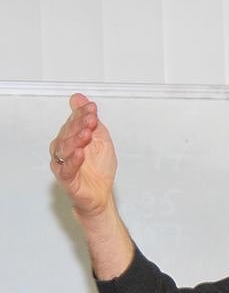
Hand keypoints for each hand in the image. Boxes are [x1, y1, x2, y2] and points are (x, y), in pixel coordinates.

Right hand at [49, 93, 117, 219]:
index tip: (92, 108)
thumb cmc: (99, 169)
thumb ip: (93, 121)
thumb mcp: (101, 140)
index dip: (82, 114)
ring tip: (87, 134)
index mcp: (72, 138)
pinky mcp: (66, 178)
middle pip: (68, 133)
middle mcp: (65, 149)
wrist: (100, 194)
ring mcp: (63, 163)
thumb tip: (80, 98)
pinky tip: (79, 153)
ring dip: (76, 139)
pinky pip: (66, 168)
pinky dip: (73, 160)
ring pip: (64, 148)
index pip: (74, 122)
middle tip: (91, 119)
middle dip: (79, 124)